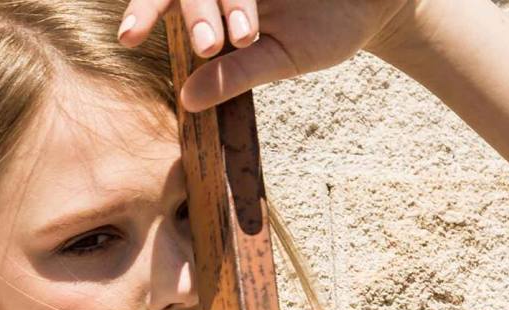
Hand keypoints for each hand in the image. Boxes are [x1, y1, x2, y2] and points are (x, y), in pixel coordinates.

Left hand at [116, 0, 422, 110]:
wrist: (380, 1)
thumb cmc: (325, 29)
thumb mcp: (280, 57)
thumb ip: (233, 74)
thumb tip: (187, 101)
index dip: (145, 10)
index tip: (127, 37)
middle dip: (193, 8)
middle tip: (207, 45)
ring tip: (243, 32)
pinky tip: (244, 15)